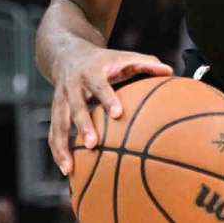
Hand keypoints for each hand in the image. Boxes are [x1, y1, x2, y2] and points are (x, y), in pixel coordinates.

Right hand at [48, 44, 171, 175]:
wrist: (67, 55)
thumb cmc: (103, 60)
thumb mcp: (123, 57)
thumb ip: (146, 63)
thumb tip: (170, 71)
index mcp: (91, 72)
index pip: (99, 86)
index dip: (108, 98)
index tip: (118, 114)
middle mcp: (72, 86)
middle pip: (75, 107)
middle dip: (83, 126)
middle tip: (93, 144)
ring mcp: (60, 100)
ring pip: (58, 124)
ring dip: (62, 146)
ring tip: (71, 167)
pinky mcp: (54, 112)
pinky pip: (53, 133)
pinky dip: (57, 151)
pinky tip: (67, 168)